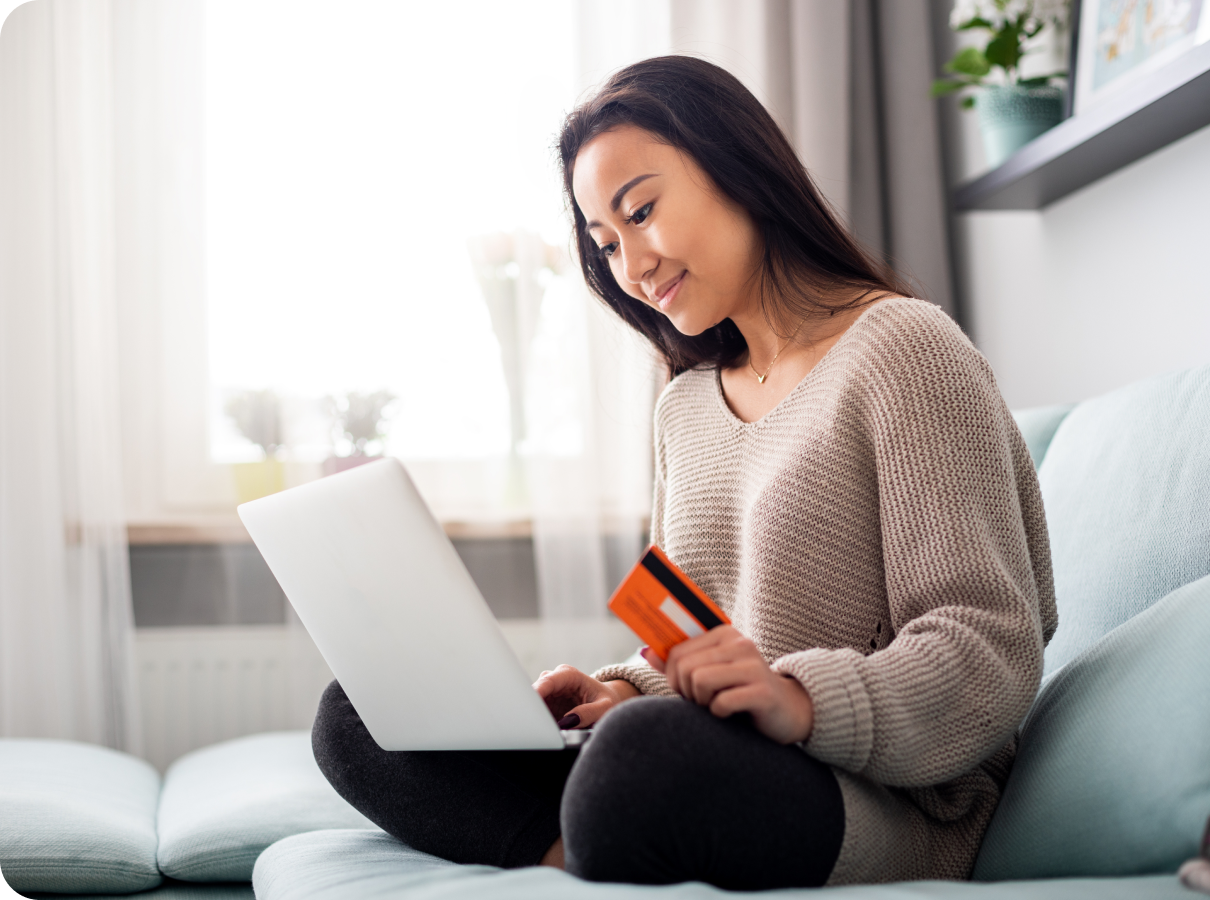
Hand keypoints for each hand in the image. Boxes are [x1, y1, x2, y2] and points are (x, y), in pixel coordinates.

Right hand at [533, 665, 639, 728]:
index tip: (528, 708)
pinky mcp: (546, 704)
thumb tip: (568, 722)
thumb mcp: (605, 708)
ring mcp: (549, 692)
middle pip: (535, 692)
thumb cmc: (608, 701)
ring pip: (533, 704)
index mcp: (569, 675)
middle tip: (535, 728)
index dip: (535, 693)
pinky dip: (540, 723)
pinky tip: (547, 732)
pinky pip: (537, 713)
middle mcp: (555, 680)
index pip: (547, 681)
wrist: (608, 701)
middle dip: (533, 709)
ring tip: (546, 732)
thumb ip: (589, 713)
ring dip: (536, 718)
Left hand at [642, 625, 813, 744]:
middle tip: (702, 701)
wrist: (788, 711)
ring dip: (702, 702)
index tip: (685, 689)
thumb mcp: (710, 672)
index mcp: (724, 634)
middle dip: (687, 691)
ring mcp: (753, 667)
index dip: (673, 676)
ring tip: (716, 705)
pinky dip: (720, 713)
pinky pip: (721, 703)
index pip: (677, 651)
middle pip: (685, 668)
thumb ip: (678, 662)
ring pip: (699, 681)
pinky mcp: (762, 692)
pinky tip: (732, 713)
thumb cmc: (740, 691)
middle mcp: (740, 644)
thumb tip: (646, 651)